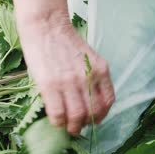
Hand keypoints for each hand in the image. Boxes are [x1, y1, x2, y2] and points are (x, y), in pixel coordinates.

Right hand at [12, 0, 114, 134]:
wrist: (46, 26)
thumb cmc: (65, 41)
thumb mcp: (88, 58)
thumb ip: (92, 77)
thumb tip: (88, 101)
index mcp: (101, 70)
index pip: (108, 101)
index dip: (102, 115)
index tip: (94, 119)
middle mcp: (88, 78)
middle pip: (93, 112)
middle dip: (86, 124)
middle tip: (78, 127)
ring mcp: (69, 82)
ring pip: (77, 116)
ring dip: (72, 127)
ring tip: (68, 127)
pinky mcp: (50, 85)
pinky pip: (58, 113)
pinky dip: (58, 121)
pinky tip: (56, 120)